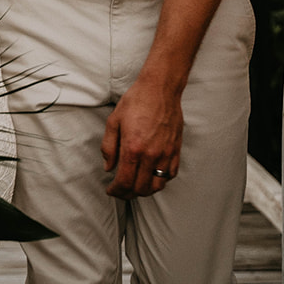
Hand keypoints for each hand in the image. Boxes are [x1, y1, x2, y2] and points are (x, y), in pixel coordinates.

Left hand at [101, 76, 182, 198]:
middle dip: (127, 194)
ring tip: (135, 186)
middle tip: (120, 191)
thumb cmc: (136, 101)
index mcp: (133, 148)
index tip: (111, 190)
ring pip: (157, 186)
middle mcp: (151, 155)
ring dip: (144, 191)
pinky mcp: (175, 150)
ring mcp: (165, 154)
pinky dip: (160, 181)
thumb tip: (109, 167)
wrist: (160, 89)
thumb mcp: (114, 121)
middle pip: (140, 189)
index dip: (116, 191)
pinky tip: (152, 176)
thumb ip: (108, 147)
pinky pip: (170, 175)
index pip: (124, 182)